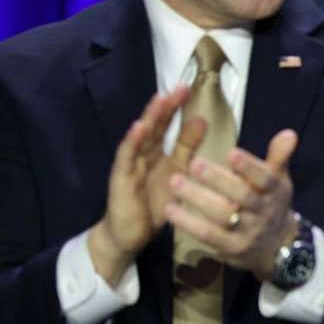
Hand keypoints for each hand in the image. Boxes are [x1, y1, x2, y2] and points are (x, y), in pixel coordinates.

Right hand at [88, 87, 204, 285]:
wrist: (131, 235)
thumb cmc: (154, 203)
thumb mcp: (176, 172)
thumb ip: (187, 147)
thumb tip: (202, 119)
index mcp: (155, 152)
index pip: (165, 124)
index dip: (175, 107)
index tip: (189, 88)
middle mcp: (141, 154)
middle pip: (153, 125)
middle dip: (165, 106)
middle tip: (179, 87)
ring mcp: (129, 165)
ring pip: (139, 137)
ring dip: (149, 118)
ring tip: (160, 100)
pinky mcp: (120, 179)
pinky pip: (126, 158)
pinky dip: (132, 142)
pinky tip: (138, 128)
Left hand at [165, 128, 298, 279]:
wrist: (276, 244)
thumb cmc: (270, 202)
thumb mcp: (278, 179)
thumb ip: (279, 156)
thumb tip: (289, 133)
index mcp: (275, 191)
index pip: (265, 178)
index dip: (249, 167)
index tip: (231, 152)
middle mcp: (263, 212)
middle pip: (242, 196)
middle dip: (218, 180)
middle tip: (194, 162)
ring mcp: (248, 232)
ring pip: (222, 216)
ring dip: (197, 199)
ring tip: (175, 181)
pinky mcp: (231, 248)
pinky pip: (208, 235)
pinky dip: (188, 223)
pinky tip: (170, 208)